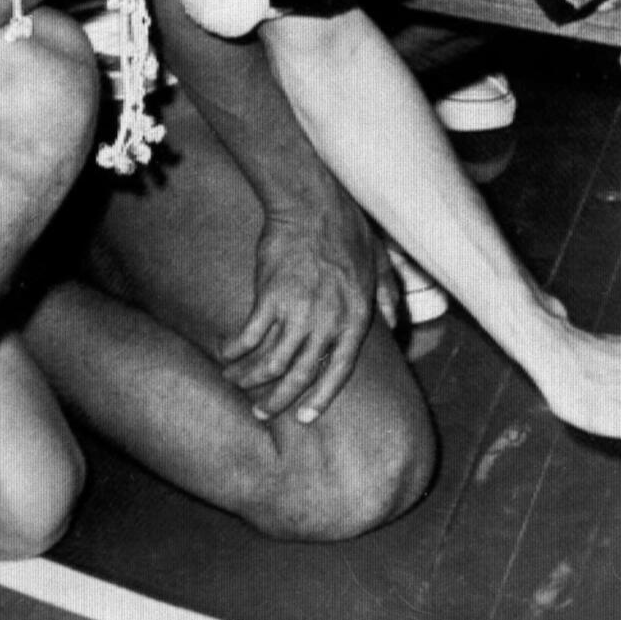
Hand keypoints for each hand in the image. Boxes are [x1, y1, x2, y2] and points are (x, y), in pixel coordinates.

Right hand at [220, 184, 377, 423]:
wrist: (313, 203)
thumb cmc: (347, 227)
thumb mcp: (379, 259)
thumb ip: (387, 292)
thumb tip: (395, 320)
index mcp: (356, 316)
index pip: (340, 369)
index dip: (322, 396)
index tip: (305, 416)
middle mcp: (328, 322)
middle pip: (300, 375)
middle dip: (277, 399)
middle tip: (260, 412)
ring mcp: (299, 312)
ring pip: (270, 363)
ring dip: (248, 377)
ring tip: (234, 380)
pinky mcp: (270, 299)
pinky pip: (248, 336)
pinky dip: (233, 349)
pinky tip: (225, 352)